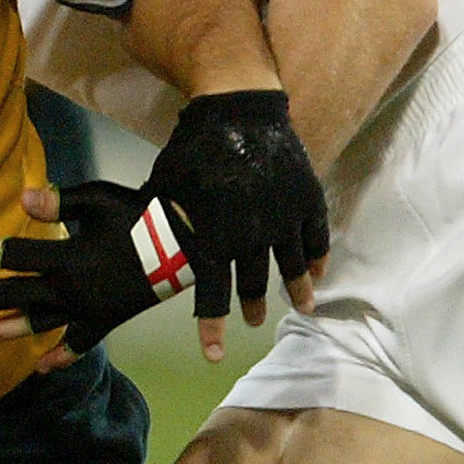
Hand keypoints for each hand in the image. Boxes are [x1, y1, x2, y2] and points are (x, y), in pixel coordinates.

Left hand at [0, 181, 192, 371]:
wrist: (184, 242)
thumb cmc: (137, 215)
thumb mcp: (96, 201)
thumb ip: (58, 202)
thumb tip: (23, 198)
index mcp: (65, 258)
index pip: (12, 255)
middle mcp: (69, 290)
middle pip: (12, 297)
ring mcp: (86, 311)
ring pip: (35, 326)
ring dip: (1, 332)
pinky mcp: (104, 322)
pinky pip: (79, 345)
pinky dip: (61, 357)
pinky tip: (41, 369)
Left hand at [145, 88, 325, 360]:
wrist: (235, 108)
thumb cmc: (192, 148)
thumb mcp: (167, 189)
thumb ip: (165, 225)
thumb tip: (143, 248)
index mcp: (215, 235)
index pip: (213, 292)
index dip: (211, 326)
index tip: (212, 355)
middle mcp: (252, 234)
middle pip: (255, 283)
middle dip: (251, 307)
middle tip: (252, 323)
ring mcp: (284, 216)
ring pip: (292, 266)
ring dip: (296, 290)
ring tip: (301, 307)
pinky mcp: (307, 197)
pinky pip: (316, 237)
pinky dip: (318, 257)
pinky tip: (320, 273)